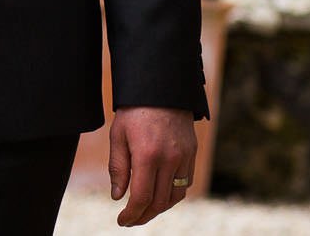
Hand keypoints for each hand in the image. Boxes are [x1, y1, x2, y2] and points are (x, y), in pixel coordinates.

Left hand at [108, 105, 196, 225]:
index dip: (132, 214)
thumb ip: (118, 168)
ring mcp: (184, 158)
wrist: (161, 88)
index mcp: (147, 154)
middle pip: (160, 202)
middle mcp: (170, 159)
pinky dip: (173, 195)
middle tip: (131, 220)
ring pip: (176, 196)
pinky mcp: (192, 154)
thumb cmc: (134, 111)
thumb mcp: (118, 135)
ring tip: (144, 211)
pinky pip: (186, 183)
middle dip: (144, 215)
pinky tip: (160, 196)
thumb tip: (118, 197)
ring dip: (160, 208)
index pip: (142, 197)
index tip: (122, 221)